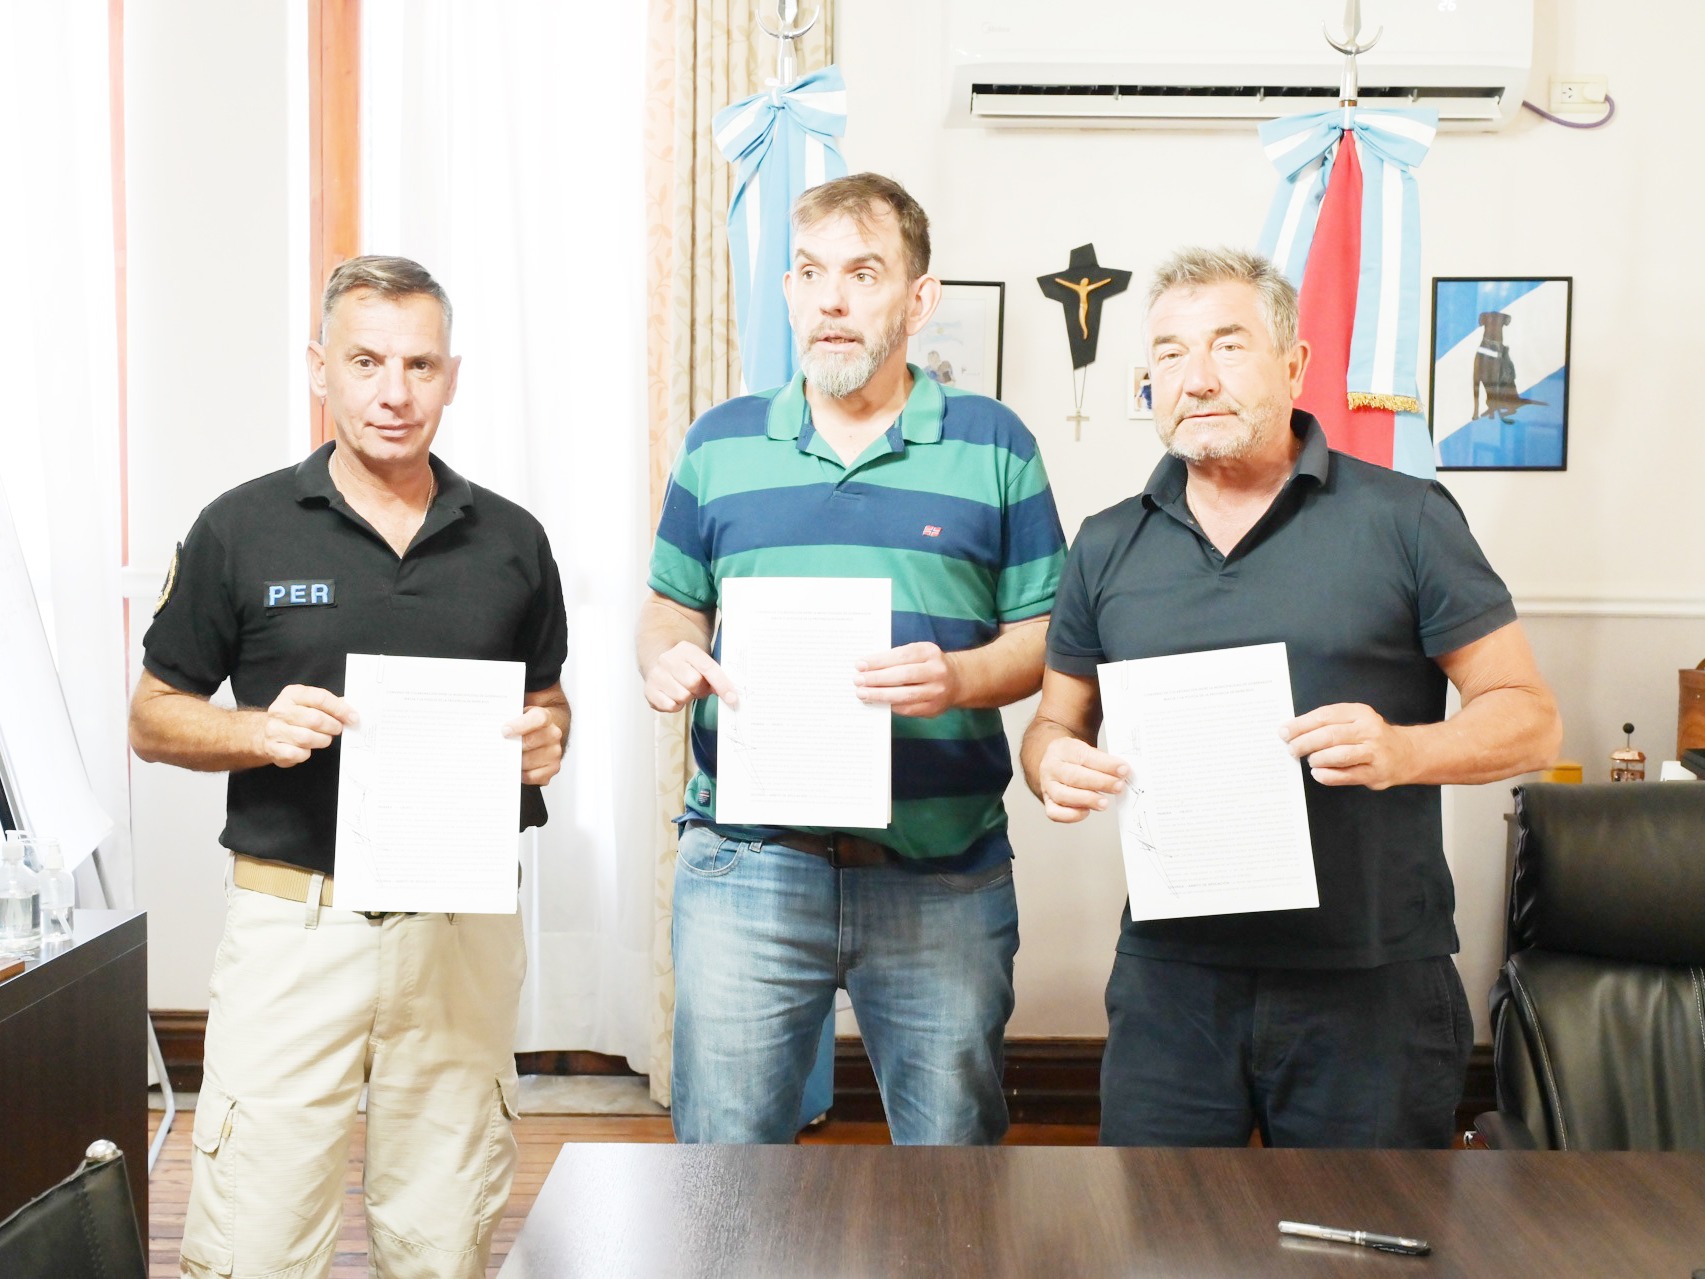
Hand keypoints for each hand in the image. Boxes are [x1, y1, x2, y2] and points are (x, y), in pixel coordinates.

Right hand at [260, 684, 356, 767]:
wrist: (267, 731)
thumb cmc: (295, 717)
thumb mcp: (309, 703)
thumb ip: (329, 704)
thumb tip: (350, 710)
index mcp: (292, 694)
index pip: (320, 698)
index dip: (340, 709)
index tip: (352, 717)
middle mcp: (280, 710)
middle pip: (315, 719)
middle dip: (332, 726)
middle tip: (337, 728)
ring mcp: (274, 729)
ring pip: (307, 738)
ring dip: (322, 740)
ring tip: (324, 738)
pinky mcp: (274, 748)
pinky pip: (298, 753)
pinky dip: (307, 753)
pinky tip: (307, 748)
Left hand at [502, 706, 566, 784]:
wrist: (541, 736)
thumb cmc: (525, 728)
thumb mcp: (518, 717)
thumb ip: (508, 720)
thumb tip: (492, 729)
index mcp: (545, 718)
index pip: (538, 719)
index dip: (520, 725)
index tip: (505, 731)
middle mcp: (553, 734)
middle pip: (530, 742)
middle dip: (512, 746)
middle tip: (500, 748)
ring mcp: (554, 753)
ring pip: (528, 761)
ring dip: (514, 761)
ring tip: (507, 757)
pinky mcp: (553, 769)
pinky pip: (531, 776)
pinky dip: (521, 774)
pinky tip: (516, 768)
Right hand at [644, 642, 736, 712]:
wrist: (659, 664)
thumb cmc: (686, 667)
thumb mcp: (701, 664)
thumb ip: (714, 677)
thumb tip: (730, 696)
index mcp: (685, 649)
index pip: (707, 667)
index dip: (722, 684)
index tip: (732, 698)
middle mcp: (667, 659)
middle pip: (694, 683)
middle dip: (700, 690)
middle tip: (697, 688)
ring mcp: (656, 675)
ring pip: (682, 696)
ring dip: (687, 698)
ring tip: (683, 690)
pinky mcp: (649, 690)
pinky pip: (670, 706)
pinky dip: (676, 706)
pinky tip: (673, 696)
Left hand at [854, 642, 959, 717]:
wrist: (956, 681)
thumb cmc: (927, 664)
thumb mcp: (917, 653)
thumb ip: (896, 658)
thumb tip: (866, 667)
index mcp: (929, 652)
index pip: (900, 656)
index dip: (879, 661)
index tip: (860, 665)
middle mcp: (936, 671)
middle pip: (902, 676)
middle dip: (877, 679)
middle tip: (858, 680)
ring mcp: (937, 691)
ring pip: (905, 695)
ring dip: (880, 695)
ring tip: (863, 694)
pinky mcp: (933, 708)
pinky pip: (908, 709)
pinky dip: (891, 706)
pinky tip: (878, 702)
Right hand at [1036, 738, 1127, 822]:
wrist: (1057, 762)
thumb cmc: (1076, 758)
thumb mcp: (1088, 750)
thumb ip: (1104, 760)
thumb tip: (1123, 771)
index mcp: (1062, 749)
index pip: (1084, 756)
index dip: (1106, 764)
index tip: (1123, 769)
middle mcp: (1051, 767)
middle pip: (1073, 777)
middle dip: (1100, 783)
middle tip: (1118, 786)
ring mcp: (1047, 786)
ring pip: (1063, 795)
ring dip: (1087, 799)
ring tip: (1104, 802)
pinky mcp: (1048, 803)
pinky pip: (1055, 813)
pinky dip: (1071, 815)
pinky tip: (1087, 811)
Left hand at [1283, 703, 1416, 789]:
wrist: (1406, 753)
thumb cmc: (1370, 736)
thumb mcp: (1354, 720)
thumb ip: (1328, 723)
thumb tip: (1292, 731)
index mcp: (1360, 713)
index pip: (1325, 715)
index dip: (1301, 724)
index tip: (1284, 732)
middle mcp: (1369, 730)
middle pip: (1330, 735)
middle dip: (1305, 742)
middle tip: (1291, 749)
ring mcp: (1374, 752)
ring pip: (1340, 755)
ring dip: (1318, 758)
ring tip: (1309, 760)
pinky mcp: (1376, 773)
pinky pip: (1347, 775)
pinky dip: (1328, 775)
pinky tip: (1318, 773)